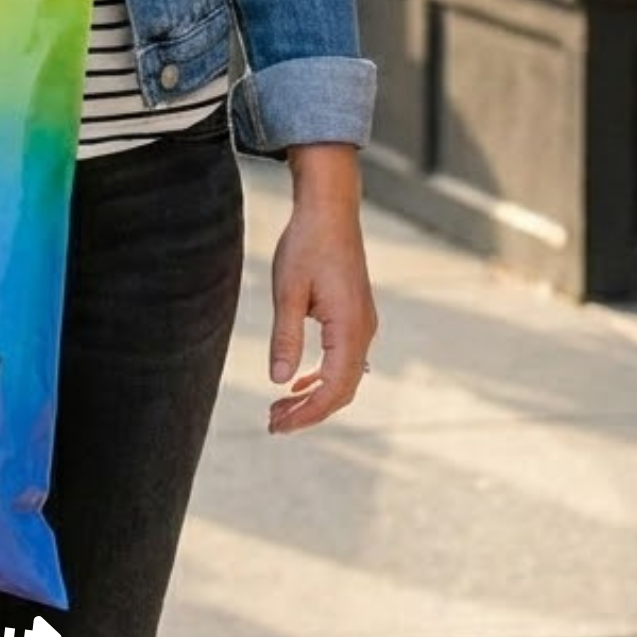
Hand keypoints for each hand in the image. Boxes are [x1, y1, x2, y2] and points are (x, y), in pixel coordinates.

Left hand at [266, 145, 377, 434]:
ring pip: (344, 377)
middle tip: (273, 424)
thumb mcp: (288, 290)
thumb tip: (279, 380)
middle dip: (309, 412)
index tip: (277, 425)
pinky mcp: (356, 316)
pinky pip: (343, 360)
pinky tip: (297, 382)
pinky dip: (321, 377)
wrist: (330, 210)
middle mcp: (364, 331)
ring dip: (314, 396)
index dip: (306, 413)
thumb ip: (285, 336)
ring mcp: (363, 325)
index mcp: (350, 328)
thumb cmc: (307, 244)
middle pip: (342, 390)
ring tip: (280, 409)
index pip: (332, 388)